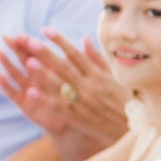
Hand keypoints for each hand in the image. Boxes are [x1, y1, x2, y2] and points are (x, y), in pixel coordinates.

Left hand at [0, 30, 128, 158]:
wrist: (131, 130)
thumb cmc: (124, 100)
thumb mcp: (116, 77)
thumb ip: (97, 58)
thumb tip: (84, 38)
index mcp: (99, 76)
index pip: (76, 54)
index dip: (60, 41)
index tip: (46, 30)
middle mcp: (90, 87)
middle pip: (64, 67)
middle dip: (47, 53)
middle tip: (30, 41)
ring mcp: (82, 103)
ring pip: (59, 86)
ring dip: (44, 74)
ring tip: (29, 62)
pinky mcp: (77, 117)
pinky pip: (59, 107)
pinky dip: (45, 99)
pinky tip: (31, 91)